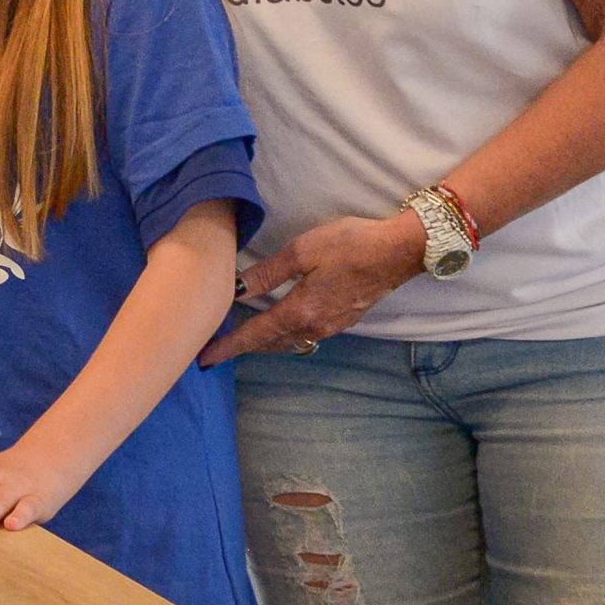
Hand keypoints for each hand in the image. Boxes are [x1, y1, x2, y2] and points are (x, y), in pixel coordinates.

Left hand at [200, 211, 425, 365]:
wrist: (399, 251)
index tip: (205, 358)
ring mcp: (332, 326)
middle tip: (217, 350)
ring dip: (264, 343)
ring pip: (288, 341)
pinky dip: (284, 335)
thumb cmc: (350, 245)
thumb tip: (236, 288)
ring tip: (242, 340)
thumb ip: (267, 273)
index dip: (228, 346)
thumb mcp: (301, 252)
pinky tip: (278, 326)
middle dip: (242, 348)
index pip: (254, 334)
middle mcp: (315, 326)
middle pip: (270, 343)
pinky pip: (305, 335)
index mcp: (300, 311)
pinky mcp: (344, 320)